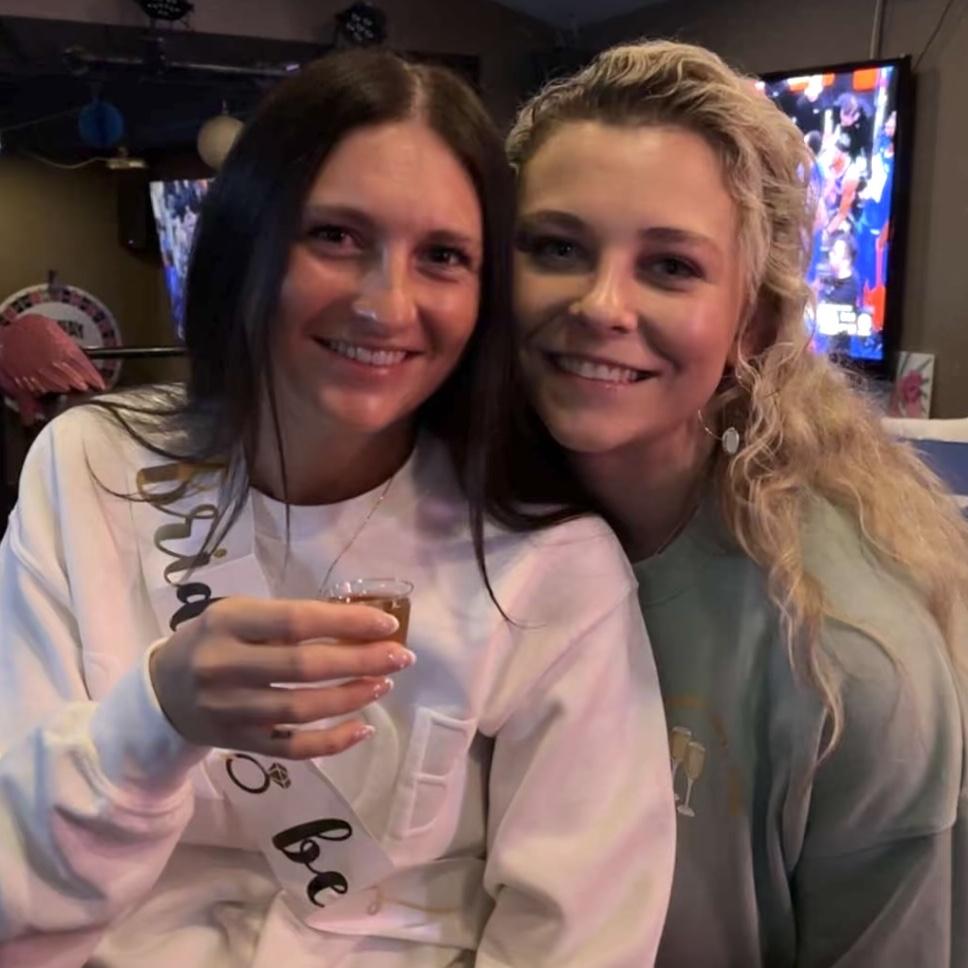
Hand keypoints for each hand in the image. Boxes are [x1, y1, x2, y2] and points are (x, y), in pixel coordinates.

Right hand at [149, 597, 413, 758]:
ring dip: (351, 698)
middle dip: (360, 661)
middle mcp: (223, 666)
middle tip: (401, 656)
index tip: (387, 625)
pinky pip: (291, 747)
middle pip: (303, 667)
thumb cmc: (215, 641)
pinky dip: (331, 741)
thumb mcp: (240, 615)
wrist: (162, 692)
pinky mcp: (238, 743)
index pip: (296, 621)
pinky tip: (362, 728)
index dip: (346, 624)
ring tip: (384, 684)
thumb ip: (289, 620)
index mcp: (226, 622)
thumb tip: (360, 627)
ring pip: (300, 709)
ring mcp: (228, 710)